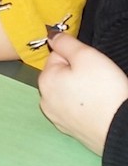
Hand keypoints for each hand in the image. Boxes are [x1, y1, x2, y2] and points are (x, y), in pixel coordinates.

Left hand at [38, 33, 127, 156]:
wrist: (121, 129)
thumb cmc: (105, 90)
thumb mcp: (87, 56)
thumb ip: (66, 43)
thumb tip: (51, 35)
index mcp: (45, 80)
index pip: (57, 56)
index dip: (77, 57)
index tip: (93, 65)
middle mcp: (44, 100)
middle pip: (61, 75)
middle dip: (78, 74)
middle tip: (99, 80)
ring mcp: (56, 117)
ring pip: (67, 93)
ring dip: (80, 90)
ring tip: (99, 94)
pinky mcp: (70, 130)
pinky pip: (75, 110)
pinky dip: (84, 107)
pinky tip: (98, 108)